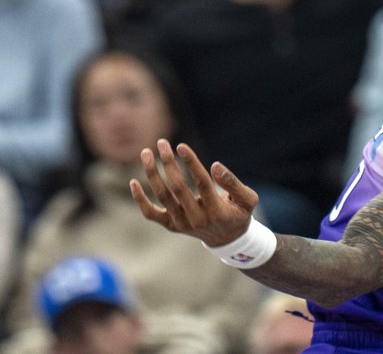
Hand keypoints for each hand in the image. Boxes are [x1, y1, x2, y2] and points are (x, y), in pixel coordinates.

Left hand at [129, 140, 257, 246]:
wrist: (227, 239)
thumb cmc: (239, 213)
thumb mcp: (247, 199)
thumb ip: (233, 182)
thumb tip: (215, 165)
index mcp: (217, 211)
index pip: (202, 182)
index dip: (191, 163)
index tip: (181, 146)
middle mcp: (196, 219)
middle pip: (178, 187)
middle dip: (168, 163)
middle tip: (162, 142)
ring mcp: (182, 224)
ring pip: (163, 197)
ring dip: (152, 174)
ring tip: (146, 153)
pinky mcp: (171, 226)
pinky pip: (151, 213)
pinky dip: (140, 199)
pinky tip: (134, 182)